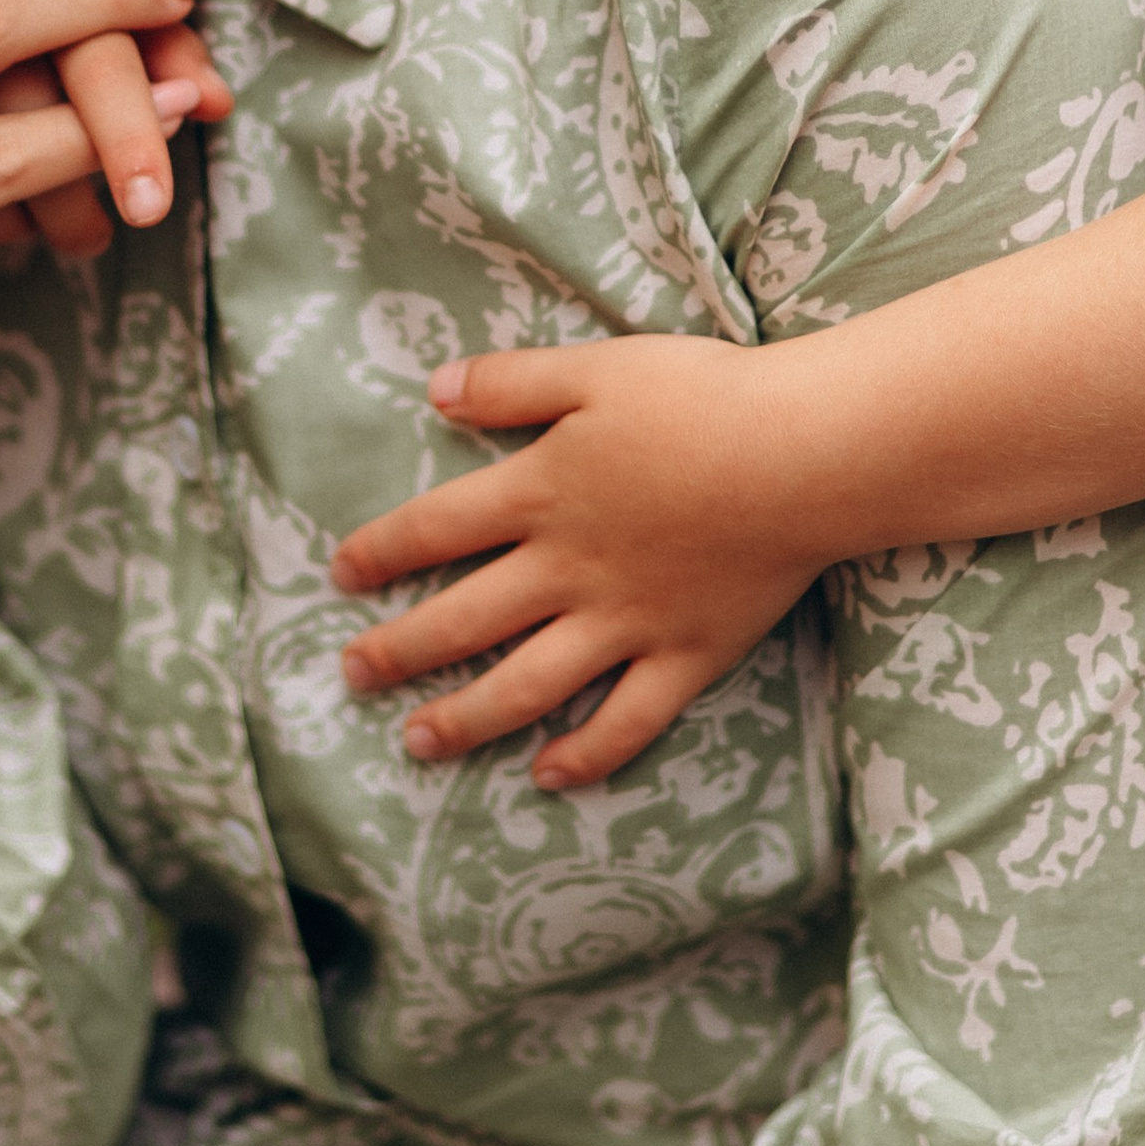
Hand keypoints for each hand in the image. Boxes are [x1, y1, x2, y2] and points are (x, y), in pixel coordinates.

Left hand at [330, 337, 828, 788]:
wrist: (805, 453)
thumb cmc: (703, 397)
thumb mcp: (594, 369)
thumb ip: (512, 381)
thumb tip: (435, 390)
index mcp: (541, 492)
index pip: (437, 528)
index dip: (382, 552)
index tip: (339, 575)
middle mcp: (569, 569)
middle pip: (466, 619)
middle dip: (401, 651)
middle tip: (353, 675)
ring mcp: (627, 622)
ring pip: (529, 685)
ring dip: (466, 718)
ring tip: (419, 743)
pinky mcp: (687, 655)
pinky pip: (627, 721)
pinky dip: (585, 755)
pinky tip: (548, 776)